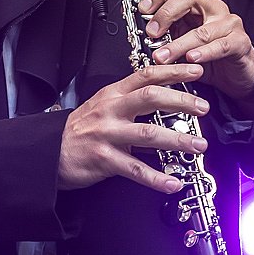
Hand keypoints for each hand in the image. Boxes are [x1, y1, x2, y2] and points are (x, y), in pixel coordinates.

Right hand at [58, 63, 209, 192]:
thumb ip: (131, 101)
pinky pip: (135, 169)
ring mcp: (107, 134)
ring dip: (177, 140)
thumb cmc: (80, 130)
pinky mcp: (104, 159)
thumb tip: (164, 98)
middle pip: (150, 97)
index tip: (196, 72)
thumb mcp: (103, 106)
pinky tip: (173, 183)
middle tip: (203, 107)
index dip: (173, 72)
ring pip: (148, 134)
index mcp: (113, 94)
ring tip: (198, 146)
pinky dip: (156, 178)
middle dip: (181, 101)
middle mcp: (111, 110)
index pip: (146, 75)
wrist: (49, 152)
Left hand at [138, 0, 253, 109]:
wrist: (236, 73)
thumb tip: (140, 29)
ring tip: (162, 56)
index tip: (142, 9)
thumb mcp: (181, 40)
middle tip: (151, 32)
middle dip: (166, 14)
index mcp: (197, 3)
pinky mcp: (240, 42)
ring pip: (201, 30)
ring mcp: (229, 24)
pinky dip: (204, 53)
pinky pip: (221, 46)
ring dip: (178, 44)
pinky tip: (191, 59)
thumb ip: (166, 32)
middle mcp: (213, 8)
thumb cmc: (207, 54)